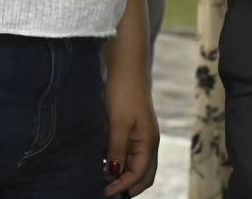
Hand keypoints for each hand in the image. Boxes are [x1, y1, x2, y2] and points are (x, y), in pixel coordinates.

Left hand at [103, 67, 158, 195]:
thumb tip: (114, 174)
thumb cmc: (124, 90)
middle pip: (143, 175)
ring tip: (102, 179)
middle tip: (105, 191)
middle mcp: (148, 142)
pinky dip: (119, 162)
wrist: (126, 64)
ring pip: (136, 165)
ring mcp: (141, 135)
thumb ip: (117, 149)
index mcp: (149, 142)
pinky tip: (103, 162)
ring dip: (122, 175)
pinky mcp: (131, 128)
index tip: (104, 192)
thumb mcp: (118, 122)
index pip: (139, 175)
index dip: (123, 186)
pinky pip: (129, 153)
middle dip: (127, 186)